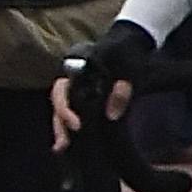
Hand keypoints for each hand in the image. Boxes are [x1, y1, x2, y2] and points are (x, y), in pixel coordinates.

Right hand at [52, 23, 155, 153]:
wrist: (133, 43)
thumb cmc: (129, 55)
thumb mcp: (130, 70)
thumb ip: (122, 92)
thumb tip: (111, 115)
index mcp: (79, 68)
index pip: (62, 89)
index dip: (65, 109)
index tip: (76, 125)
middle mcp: (72, 77)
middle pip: (58, 101)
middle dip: (60, 122)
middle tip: (63, 144)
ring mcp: (77, 85)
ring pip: (62, 106)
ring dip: (61, 126)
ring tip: (60, 148)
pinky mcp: (84, 93)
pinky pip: (72, 108)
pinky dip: (70, 123)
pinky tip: (68, 142)